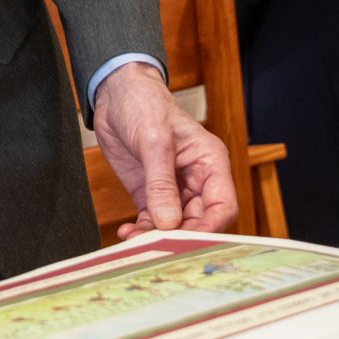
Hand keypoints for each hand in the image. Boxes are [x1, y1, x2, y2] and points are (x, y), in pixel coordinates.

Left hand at [91, 63, 241, 240]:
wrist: (115, 93)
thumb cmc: (144, 104)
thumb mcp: (154, 141)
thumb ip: (161, 183)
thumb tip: (169, 222)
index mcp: (210, 163)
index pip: (223, 206)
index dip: (210, 228)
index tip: (187, 241)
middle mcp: (196, 180)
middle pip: (199, 222)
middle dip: (179, 237)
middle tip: (155, 246)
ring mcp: (173, 189)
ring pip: (174, 226)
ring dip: (156, 237)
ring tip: (134, 240)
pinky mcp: (150, 193)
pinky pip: (152, 221)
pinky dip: (142, 230)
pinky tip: (127, 232)